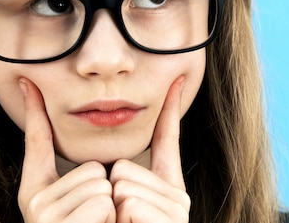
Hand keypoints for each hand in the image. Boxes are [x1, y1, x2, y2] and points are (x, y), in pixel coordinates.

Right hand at [17, 78, 115, 222]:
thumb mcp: (81, 207)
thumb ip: (81, 179)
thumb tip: (92, 154)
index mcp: (36, 192)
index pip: (37, 142)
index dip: (34, 110)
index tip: (27, 81)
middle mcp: (34, 202)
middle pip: (92, 167)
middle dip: (105, 192)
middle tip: (96, 219)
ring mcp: (43, 214)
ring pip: (100, 182)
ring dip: (109, 207)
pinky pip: (103, 200)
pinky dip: (108, 217)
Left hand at [109, 77, 190, 222]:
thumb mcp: (122, 208)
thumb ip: (124, 183)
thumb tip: (113, 166)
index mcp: (168, 190)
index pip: (168, 139)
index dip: (171, 108)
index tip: (177, 80)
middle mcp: (178, 198)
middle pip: (123, 168)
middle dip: (111, 195)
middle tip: (119, 222)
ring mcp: (177, 212)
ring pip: (122, 186)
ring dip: (113, 211)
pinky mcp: (170, 222)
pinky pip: (128, 204)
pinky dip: (121, 221)